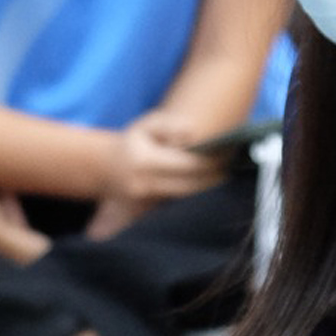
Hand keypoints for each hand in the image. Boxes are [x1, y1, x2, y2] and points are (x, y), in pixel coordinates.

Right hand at [93, 111, 224, 237]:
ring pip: (185, 198)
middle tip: (229, 170)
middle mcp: (144, 184)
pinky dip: (192, 197)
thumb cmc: (132, 141)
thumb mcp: (146, 124)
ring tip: (221, 177)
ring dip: (204, 189)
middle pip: (189, 186)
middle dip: (212, 179)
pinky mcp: (147, 211)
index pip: (186, 165)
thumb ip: (170, 125)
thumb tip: (194, 133)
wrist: (106, 167)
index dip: (209, 163)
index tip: (225, 157)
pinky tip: (204, 187)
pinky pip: (176, 205)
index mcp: (145, 161)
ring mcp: (145, 201)